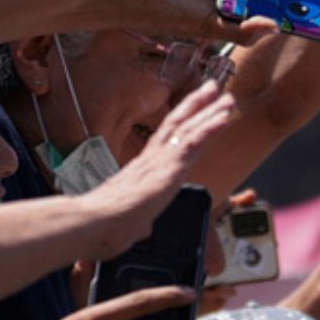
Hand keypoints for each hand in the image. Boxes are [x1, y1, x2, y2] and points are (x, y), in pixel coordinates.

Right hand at [85, 82, 234, 256]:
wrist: (92, 224)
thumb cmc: (102, 226)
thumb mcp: (128, 225)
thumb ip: (138, 223)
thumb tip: (141, 230)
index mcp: (142, 170)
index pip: (165, 141)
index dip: (181, 124)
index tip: (194, 111)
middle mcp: (150, 160)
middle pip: (177, 125)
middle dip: (197, 106)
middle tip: (213, 89)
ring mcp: (159, 161)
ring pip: (188, 128)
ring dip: (210, 112)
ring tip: (227, 99)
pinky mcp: (168, 168)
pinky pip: (193, 141)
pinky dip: (210, 127)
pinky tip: (223, 116)